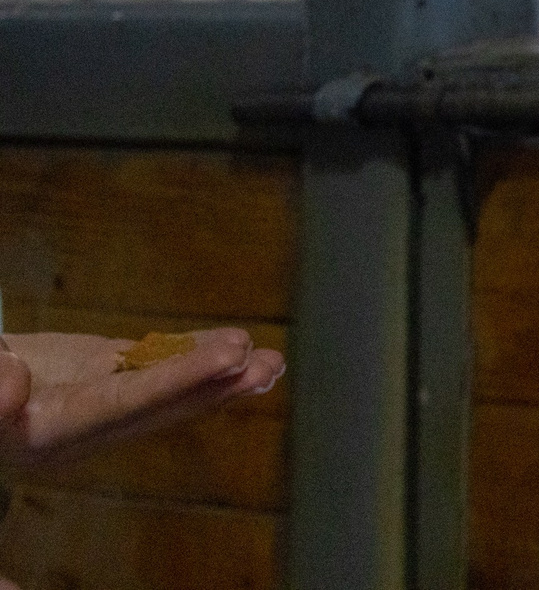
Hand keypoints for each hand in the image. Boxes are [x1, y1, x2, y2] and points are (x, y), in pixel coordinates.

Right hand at [0, 329, 283, 473]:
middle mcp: (79, 428)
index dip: (176, 381)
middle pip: (154, 408)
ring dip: (217, 376)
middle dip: (212, 387)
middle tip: (264, 367)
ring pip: (163, 390)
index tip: (227, 356)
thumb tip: (12, 384)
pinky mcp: (98, 379)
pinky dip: (189, 356)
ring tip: (271, 364)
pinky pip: (150, 368)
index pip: (122, 406)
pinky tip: (232, 347)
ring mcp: (93, 405)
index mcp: (46, 434)